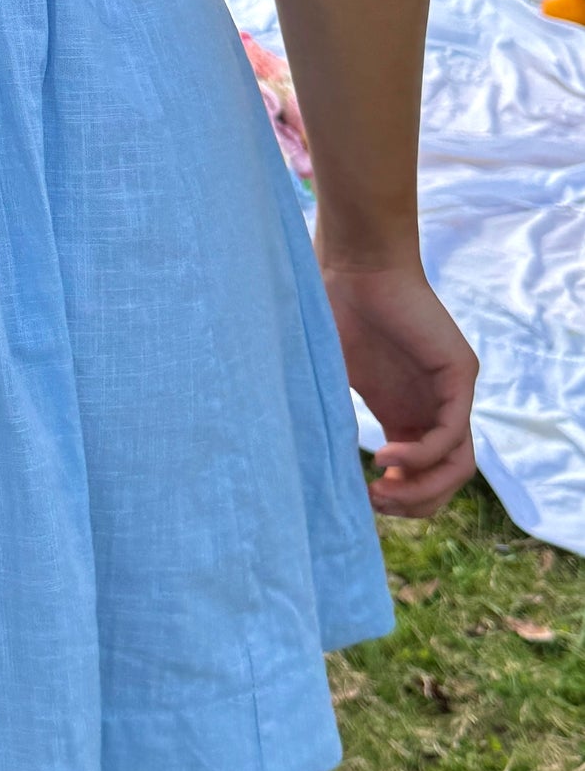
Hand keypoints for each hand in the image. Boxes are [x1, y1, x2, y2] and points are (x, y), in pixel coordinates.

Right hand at [320, 259, 477, 517]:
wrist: (350, 267)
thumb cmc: (327, 314)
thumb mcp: (326, 386)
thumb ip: (330, 426)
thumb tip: (312, 476)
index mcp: (404, 412)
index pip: (423, 474)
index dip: (399, 498)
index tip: (362, 499)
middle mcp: (434, 407)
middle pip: (447, 479)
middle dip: (412, 503)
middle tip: (373, 502)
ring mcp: (450, 392)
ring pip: (459, 466)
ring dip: (421, 490)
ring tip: (381, 490)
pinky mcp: (458, 374)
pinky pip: (451, 434)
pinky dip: (420, 456)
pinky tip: (383, 455)